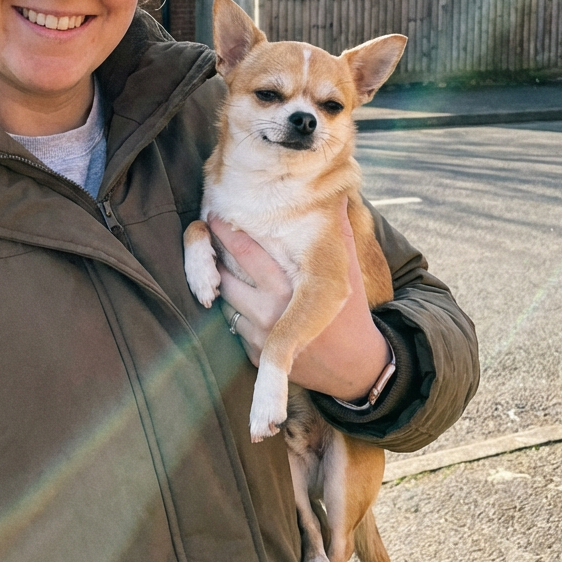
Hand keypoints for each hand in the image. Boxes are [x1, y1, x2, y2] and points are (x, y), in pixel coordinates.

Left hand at [210, 197, 391, 400]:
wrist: (354, 368)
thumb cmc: (350, 312)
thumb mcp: (346, 269)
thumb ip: (336, 230)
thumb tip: (334, 192)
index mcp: (288, 288)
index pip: (245, 253)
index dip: (225, 233)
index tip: (214, 217)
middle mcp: (268, 313)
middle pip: (224, 276)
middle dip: (215, 256)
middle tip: (208, 237)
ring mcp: (257, 337)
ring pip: (224, 300)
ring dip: (223, 283)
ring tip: (225, 266)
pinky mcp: (253, 355)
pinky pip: (232, 324)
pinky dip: (236, 310)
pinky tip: (244, 298)